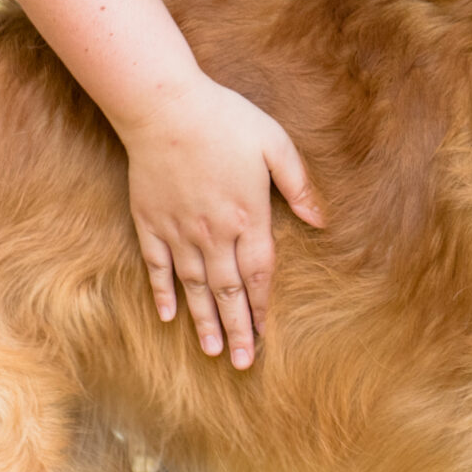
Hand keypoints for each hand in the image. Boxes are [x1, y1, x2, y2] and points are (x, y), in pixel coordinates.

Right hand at [115, 77, 324, 365]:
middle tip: (243, 363)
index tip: (265, 336)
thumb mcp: (276, 144)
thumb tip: (321, 222)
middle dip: (237, 329)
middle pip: (227, 291)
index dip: (262, 307)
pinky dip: (163, 294)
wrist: (165, 108)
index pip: (258, 274)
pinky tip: (170, 316)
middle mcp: (213, 233)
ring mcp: (179, 231)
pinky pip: (157, 267)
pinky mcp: (150, 222)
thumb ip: (299, 186)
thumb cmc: (225, 120)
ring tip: (213, 351)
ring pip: (194, 286)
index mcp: (248, 217)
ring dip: (204, 321)